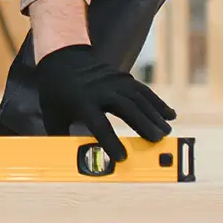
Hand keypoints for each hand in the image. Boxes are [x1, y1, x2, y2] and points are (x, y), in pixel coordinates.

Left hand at [28, 43, 173, 163]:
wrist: (62, 58)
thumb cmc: (56, 95)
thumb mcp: (53, 116)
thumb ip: (64, 139)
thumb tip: (72, 164)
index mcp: (81, 102)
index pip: (99, 124)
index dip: (111, 142)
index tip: (122, 158)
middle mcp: (100, 90)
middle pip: (126, 107)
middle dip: (143, 124)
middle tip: (157, 141)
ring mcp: (113, 81)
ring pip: (138, 98)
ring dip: (154, 114)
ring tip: (166, 132)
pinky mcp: (122, 77)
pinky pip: (143, 90)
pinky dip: (157, 102)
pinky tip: (169, 115)